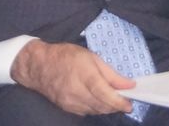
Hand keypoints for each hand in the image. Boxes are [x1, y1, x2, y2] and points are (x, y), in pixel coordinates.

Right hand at [9, 40, 134, 116]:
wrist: (39, 66)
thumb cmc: (66, 56)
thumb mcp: (92, 57)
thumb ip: (111, 74)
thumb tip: (129, 84)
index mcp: (85, 75)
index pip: (104, 94)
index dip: (118, 101)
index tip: (129, 104)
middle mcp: (76, 91)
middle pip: (101, 105)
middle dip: (116, 106)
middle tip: (126, 101)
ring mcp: (69, 102)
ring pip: (94, 111)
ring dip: (106, 108)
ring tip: (114, 100)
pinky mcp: (65, 107)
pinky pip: (85, 112)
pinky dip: (95, 109)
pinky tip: (99, 102)